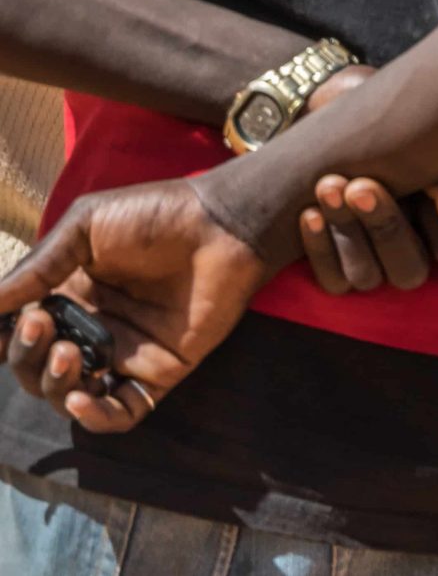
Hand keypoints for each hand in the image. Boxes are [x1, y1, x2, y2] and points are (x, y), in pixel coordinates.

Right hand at [0, 179, 266, 431]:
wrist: (222, 223)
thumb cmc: (156, 214)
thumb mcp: (85, 227)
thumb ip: (39, 268)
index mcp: (67, 297)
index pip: (20, 335)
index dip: (5, 339)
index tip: (5, 327)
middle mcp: (91, 329)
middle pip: (37, 369)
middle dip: (26, 356)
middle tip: (42, 324)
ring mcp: (125, 353)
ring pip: (70, 395)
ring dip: (54, 385)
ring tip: (65, 351)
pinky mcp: (160, 370)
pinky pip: (123, 413)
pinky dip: (96, 416)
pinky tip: (82, 397)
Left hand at [296, 67, 437, 292]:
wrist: (338, 117)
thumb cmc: (394, 133)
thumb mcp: (429, 148)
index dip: (433, 227)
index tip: (414, 186)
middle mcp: (409, 255)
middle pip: (407, 271)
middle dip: (384, 227)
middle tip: (360, 185)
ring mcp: (372, 267)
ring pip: (366, 275)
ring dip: (346, 233)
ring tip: (328, 187)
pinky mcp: (336, 270)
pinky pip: (332, 279)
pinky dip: (320, 248)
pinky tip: (309, 214)